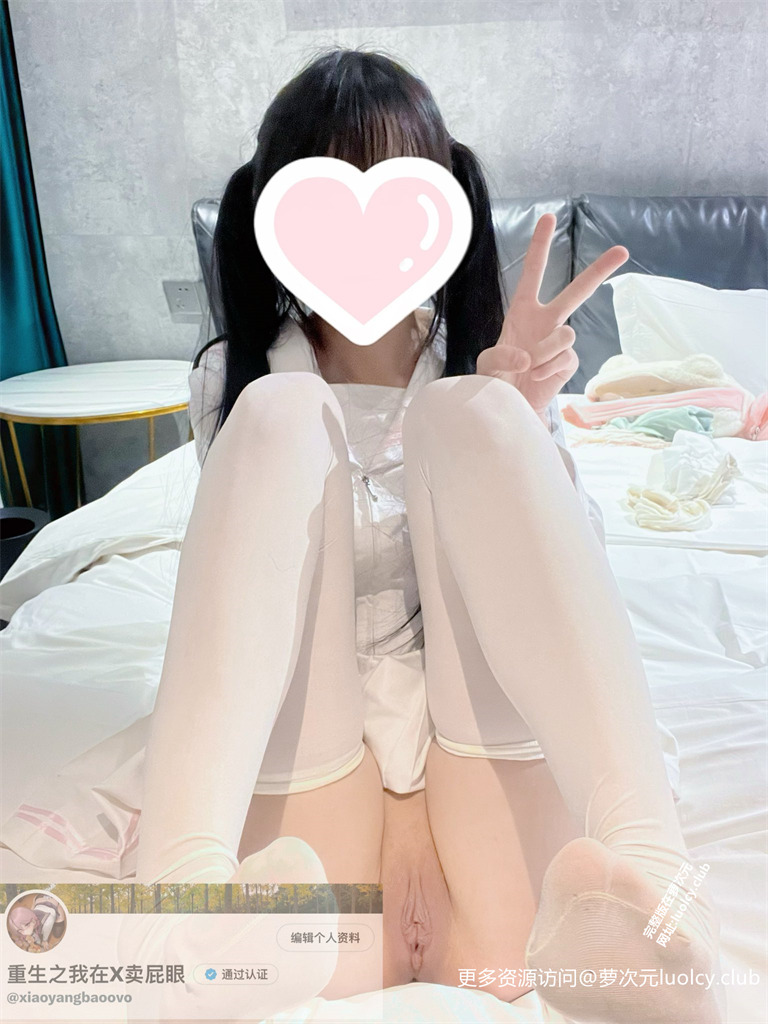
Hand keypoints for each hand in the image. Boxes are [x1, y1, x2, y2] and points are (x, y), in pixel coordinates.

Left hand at [476, 213, 628, 416]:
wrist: (509, 407)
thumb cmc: (495, 381)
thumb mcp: (486, 364)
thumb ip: (500, 355)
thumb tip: (527, 356)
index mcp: (522, 312)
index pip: (532, 273)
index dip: (540, 246)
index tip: (549, 218)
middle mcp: (545, 321)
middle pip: (576, 291)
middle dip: (599, 271)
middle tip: (622, 251)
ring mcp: (559, 342)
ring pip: (566, 332)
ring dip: (545, 350)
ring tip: (529, 366)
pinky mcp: (568, 362)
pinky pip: (566, 357)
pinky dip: (549, 369)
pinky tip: (537, 377)